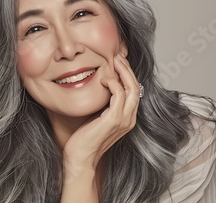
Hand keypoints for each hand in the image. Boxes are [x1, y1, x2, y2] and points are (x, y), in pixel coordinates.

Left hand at [62, 53, 139, 178]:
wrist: (80, 158)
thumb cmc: (84, 138)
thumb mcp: (96, 117)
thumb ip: (103, 105)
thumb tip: (99, 88)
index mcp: (127, 118)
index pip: (134, 91)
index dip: (128, 75)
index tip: (119, 62)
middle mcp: (129, 119)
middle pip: (136, 87)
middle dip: (128, 70)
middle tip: (118, 56)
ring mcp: (123, 120)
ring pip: (131, 89)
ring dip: (123, 72)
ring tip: (114, 61)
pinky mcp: (112, 120)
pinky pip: (119, 96)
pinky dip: (113, 84)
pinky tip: (104, 79)